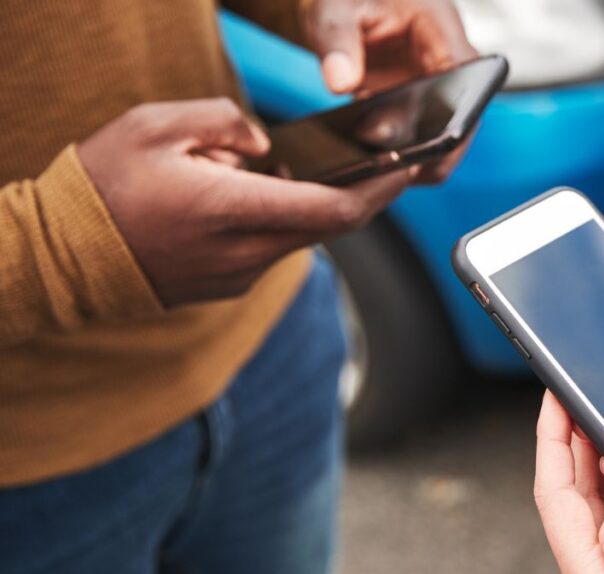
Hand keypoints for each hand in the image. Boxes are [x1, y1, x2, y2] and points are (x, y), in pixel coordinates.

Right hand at [78, 98, 413, 306]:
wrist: (62, 258)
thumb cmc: (103, 186)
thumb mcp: (154, 126)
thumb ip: (223, 122)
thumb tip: (265, 144)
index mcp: (232, 211)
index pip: (333, 209)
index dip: (379, 191)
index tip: (405, 169)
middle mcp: (245, 253)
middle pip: (328, 226)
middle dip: (359, 193)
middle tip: (377, 162)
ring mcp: (239, 276)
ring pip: (299, 237)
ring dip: (308, 204)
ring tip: (285, 170)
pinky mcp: (229, 286)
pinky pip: (272, 249)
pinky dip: (279, 222)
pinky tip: (255, 197)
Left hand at [303, 0, 477, 181]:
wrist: (339, 6)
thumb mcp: (334, 8)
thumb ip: (336, 41)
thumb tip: (340, 82)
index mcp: (441, 27)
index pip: (472, 80)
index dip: (461, 119)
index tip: (437, 147)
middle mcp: (445, 62)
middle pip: (463, 119)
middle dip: (438, 150)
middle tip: (402, 172)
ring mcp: (432, 89)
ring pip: (441, 137)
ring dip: (416, 158)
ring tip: (383, 173)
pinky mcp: (412, 108)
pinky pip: (416, 140)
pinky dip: (398, 156)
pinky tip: (372, 166)